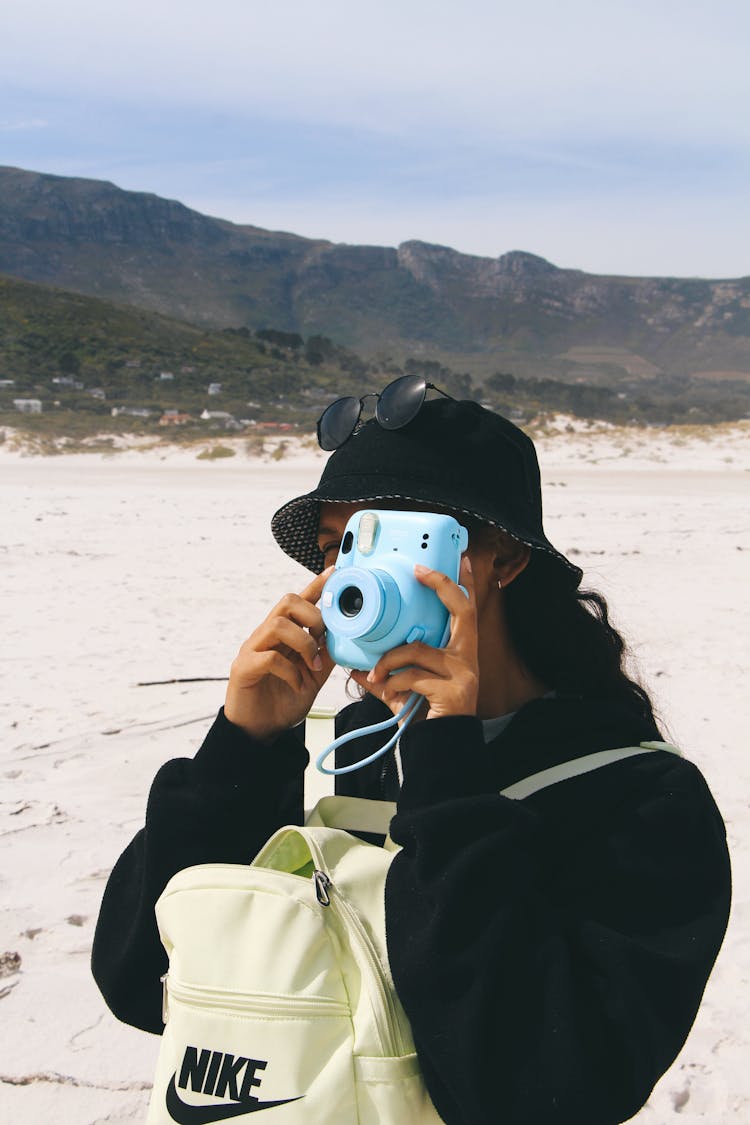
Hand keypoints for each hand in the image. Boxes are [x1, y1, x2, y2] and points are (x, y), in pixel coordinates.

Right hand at [224, 568, 334, 741]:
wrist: (259, 730)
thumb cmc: (282, 700)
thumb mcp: (313, 677)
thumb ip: (325, 656)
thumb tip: (344, 637)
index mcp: (284, 635)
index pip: (299, 602)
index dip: (316, 586)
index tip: (334, 572)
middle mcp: (266, 635)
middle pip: (287, 602)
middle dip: (312, 616)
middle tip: (322, 641)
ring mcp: (253, 649)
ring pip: (277, 624)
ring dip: (303, 644)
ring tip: (312, 666)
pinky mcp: (244, 668)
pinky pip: (269, 657)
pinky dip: (290, 671)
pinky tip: (297, 684)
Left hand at [350, 556, 478, 721]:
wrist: (438, 752)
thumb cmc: (424, 718)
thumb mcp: (405, 691)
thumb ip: (386, 676)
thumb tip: (355, 665)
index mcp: (459, 653)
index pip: (465, 610)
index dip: (460, 583)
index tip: (459, 560)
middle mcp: (468, 658)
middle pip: (462, 609)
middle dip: (442, 584)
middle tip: (418, 571)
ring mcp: (464, 674)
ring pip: (417, 649)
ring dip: (388, 661)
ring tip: (374, 676)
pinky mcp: (455, 691)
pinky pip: (413, 676)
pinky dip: (393, 684)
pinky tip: (388, 694)